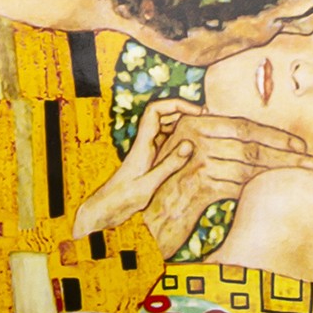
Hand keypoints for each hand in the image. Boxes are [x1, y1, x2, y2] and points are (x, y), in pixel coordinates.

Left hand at [72, 97, 200, 237]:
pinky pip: (167, 143)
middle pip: (163, 116)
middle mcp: (144, 143)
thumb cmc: (123, 198)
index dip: (176, 104)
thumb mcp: (148, 184)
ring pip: (166, 129)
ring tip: (204, 132)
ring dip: (183, 126)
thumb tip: (189, 144)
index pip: (156, 110)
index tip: (196, 111)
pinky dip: (180, 141)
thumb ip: (169, 165)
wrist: (105, 209)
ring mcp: (147, 151)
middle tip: (207, 119)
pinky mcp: (150, 161)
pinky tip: (192, 151)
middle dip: (184, 112)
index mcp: (142, 143)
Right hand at [141, 108, 312, 255]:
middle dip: (284, 152)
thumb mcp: (192, 162)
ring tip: (303, 173)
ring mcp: (193, 160)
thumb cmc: (171, 191)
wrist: (143, 220)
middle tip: (311, 160)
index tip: (299, 145)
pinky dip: (257, 187)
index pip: (243, 126)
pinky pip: (236, 184)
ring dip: (279, 170)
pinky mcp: (196, 184)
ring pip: (248, 164)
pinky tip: (275, 189)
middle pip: (250, 143)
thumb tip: (262, 147)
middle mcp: (192, 137)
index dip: (274, 136)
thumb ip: (219, 147)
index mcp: (193, 123)